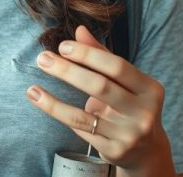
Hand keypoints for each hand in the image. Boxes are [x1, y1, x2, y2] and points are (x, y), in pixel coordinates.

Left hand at [28, 26, 174, 174]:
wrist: (147, 149)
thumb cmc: (130, 104)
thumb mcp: (123, 81)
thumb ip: (102, 56)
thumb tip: (79, 30)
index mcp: (150, 89)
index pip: (116, 66)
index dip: (88, 54)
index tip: (63, 46)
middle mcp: (143, 112)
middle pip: (100, 87)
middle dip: (67, 71)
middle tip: (42, 59)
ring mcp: (129, 134)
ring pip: (84, 115)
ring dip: (54, 101)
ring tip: (32, 88)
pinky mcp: (114, 151)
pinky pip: (80, 129)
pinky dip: (59, 114)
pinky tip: (42, 102)